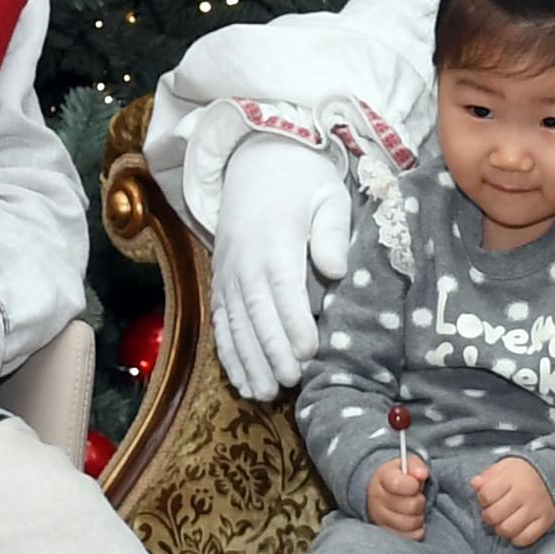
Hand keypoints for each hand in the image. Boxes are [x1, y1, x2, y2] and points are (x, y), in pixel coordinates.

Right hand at [211, 137, 352, 398]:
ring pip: (234, 324)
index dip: (293, 322)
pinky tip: (243, 382)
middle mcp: (244, 260)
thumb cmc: (303, 180)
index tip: (308, 352)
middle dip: (272, 351)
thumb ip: (332, 231)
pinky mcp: (220, 282)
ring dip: (248, 361)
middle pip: (256, 313)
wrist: (255, 159)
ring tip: (265, 394)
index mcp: (274, 239)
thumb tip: (334, 269)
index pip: (283, 287)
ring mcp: (228, 273)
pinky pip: (221, 323)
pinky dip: (229, 354)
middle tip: (290, 382)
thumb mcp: (329, 194)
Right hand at [366, 453, 429, 537]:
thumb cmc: (400, 478)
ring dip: (419, 517)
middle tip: (418, 498)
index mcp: (382, 478)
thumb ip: (416, 466)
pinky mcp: (386, 532)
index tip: (416, 485)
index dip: (413, 486)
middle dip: (420, 502)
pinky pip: (408, 537)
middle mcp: (377, 499)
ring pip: (409, 523)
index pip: (398, 484)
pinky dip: (416, 530)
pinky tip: (414, 520)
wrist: (383, 491)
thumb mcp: (407, 465)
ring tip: (416, 510)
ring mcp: (380, 518)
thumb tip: (422, 474)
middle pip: (409, 506)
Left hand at [471, 457, 554, 545]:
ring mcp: (536, 509)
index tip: (487, 497)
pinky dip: (516, 538)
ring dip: (500, 529)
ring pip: (507, 530)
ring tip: (503, 521)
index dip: (482, 499)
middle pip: (494, 516)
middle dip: (488, 516)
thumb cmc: (525, 473)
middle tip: (494, 512)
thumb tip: (475, 483)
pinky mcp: (545, 521)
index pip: (486, 495)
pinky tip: (516, 529)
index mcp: (512, 478)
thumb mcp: (505, 466)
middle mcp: (524, 494)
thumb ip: (488, 475)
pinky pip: (525, 539)